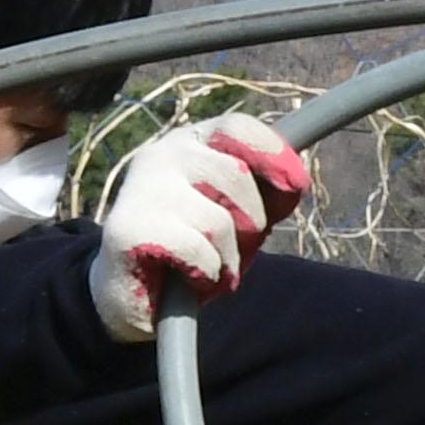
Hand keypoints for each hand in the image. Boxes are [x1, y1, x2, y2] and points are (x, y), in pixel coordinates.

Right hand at [89, 117, 309, 343]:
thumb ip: (265, 193)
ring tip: (209, 267)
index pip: (237, 127)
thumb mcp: (238, 215)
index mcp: (190, 143)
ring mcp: (142, 189)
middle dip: (253, 221)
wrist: (134, 297)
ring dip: (228, 257)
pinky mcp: (129, 229)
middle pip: (236, 175)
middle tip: (234, 246)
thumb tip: (294, 181)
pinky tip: (190, 279)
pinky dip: (207, 274)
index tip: (295, 185)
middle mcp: (161, 155)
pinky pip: (198, 251)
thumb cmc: (194, 249)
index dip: (273, 154)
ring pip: (219, 221)